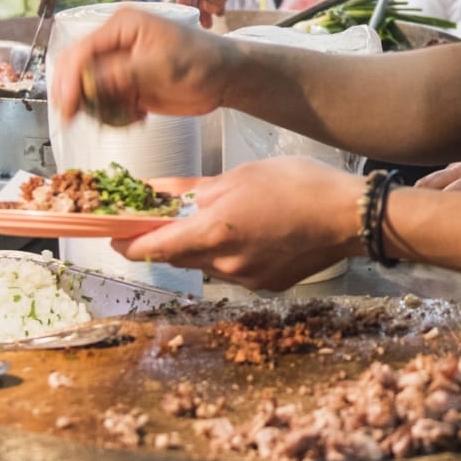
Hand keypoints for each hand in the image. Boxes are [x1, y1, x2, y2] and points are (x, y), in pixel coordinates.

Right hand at [49, 8, 231, 126]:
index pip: (82, 52)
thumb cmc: (200, 61)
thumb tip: (87, 86)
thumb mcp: (160, 66)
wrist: (225, 79)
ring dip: (100, 109)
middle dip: (79, 96)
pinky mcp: (127, 86)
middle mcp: (115, 43)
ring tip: (128, 116)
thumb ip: (121, 75)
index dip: (70, 80)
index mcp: (121, 26)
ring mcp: (120, 66)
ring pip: (90, 92)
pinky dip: (115, 116)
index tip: (67, 107)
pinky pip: (106, 105)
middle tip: (81, 119)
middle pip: (78, 71)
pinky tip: (138, 117)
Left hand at [119, 158, 363, 289]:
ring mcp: (246, 278)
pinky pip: (234, 270)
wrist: (349, 216)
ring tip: (222, 218)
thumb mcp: (239, 176)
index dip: (126, 243)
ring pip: (206, 263)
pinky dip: (231, 253)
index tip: (112, 234)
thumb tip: (158, 191)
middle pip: (177, 256)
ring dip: (202, 244)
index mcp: (213, 232)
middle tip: (163, 218)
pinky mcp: (266, 285)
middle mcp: (225, 263)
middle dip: (166, 239)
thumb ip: (193, 189)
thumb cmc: (298, 186)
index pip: (152, 248)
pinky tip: (251, 232)